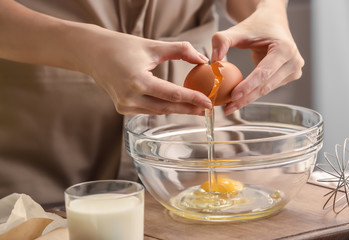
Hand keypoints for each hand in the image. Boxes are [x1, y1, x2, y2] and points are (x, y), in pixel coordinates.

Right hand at [84, 28, 211, 114]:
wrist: (93, 53)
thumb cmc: (121, 47)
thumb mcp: (153, 46)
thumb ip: (180, 51)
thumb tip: (202, 59)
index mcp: (138, 81)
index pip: (173, 94)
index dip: (193, 99)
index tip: (208, 103)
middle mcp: (130, 97)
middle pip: (168, 107)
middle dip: (189, 109)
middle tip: (206, 110)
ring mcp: (125, 105)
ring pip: (158, 111)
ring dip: (177, 109)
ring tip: (195, 107)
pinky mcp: (122, 108)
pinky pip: (148, 110)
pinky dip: (162, 107)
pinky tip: (174, 105)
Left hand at [211, 1, 303, 114]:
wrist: (273, 22)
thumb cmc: (256, 26)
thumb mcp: (238, 30)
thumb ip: (222, 41)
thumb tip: (213, 61)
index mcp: (285, 49)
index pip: (263, 73)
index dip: (248, 86)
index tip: (233, 96)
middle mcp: (293, 62)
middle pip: (265, 86)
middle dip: (245, 98)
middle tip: (227, 108)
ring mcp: (293, 71)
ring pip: (266, 90)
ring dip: (248, 99)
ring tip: (230, 107)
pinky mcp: (289, 77)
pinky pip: (267, 88)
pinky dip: (253, 94)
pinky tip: (238, 99)